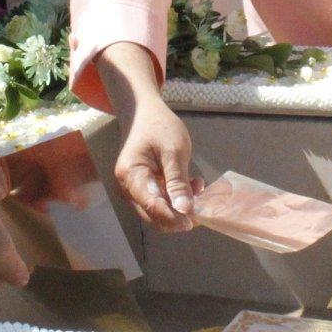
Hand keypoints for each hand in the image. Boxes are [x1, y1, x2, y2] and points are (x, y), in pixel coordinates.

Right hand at [113, 100, 200, 231]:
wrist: (144, 111)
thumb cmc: (158, 126)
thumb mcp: (174, 151)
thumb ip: (178, 182)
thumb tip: (185, 210)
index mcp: (132, 176)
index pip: (153, 207)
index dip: (174, 218)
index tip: (196, 219)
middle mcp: (128, 188)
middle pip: (153, 215)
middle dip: (178, 216)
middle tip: (203, 207)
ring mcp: (134, 189)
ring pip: (157, 211)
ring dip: (179, 207)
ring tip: (199, 189)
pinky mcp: (142, 187)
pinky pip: (159, 201)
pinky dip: (175, 198)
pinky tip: (191, 185)